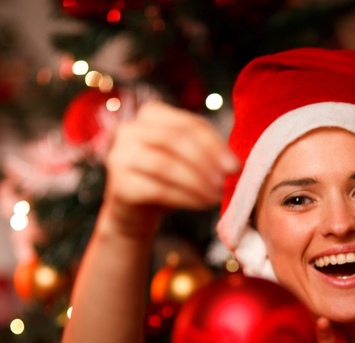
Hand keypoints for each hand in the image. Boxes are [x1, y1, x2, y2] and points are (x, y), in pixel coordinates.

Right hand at [102, 101, 239, 237]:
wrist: (135, 214)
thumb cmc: (167, 182)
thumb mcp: (187, 160)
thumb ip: (206, 153)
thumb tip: (234, 164)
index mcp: (151, 115)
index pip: (187, 123)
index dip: (214, 145)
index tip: (235, 166)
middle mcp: (130, 130)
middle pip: (174, 139)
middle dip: (205, 162)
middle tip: (225, 182)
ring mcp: (119, 155)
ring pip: (165, 164)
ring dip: (197, 182)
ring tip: (216, 196)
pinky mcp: (119, 184)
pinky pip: (157, 189)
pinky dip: (185, 197)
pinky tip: (202, 205)